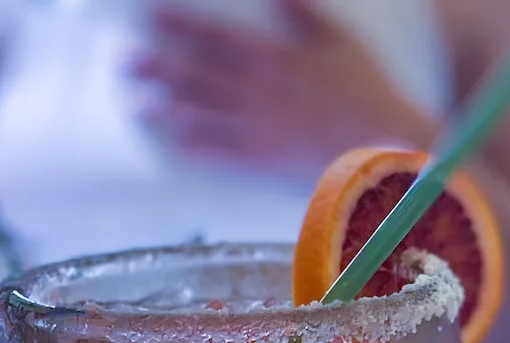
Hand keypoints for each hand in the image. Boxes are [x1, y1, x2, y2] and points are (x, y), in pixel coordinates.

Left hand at [133, 0, 431, 173]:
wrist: (388, 145)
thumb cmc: (368, 89)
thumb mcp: (338, 37)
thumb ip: (299, 11)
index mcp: (273, 55)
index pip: (214, 36)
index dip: (177, 25)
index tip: (146, 17)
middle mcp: (259, 91)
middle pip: (198, 75)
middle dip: (157, 67)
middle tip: (121, 63)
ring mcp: (261, 128)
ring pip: (203, 114)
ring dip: (166, 108)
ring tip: (133, 103)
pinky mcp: (269, 161)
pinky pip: (225, 154)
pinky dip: (196, 148)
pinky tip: (172, 143)